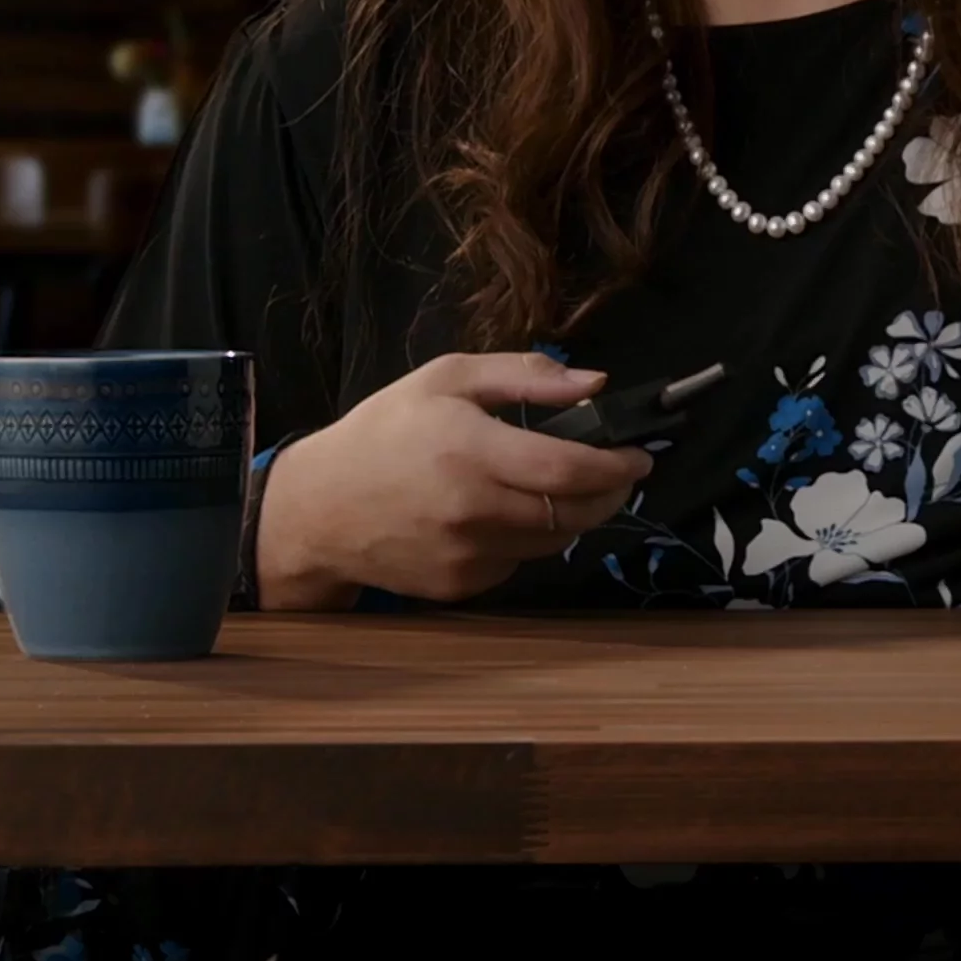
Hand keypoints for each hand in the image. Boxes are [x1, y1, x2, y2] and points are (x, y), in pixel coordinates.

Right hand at [256, 353, 653, 609]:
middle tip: (619, 475)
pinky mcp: (461, 586)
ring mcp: (467, 555)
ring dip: (574, 517)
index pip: (569, 469)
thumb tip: (595, 382)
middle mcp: (473, 510)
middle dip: (610, 494)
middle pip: (573, 513)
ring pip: (553, 542)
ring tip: (565, 487)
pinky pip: (518, 562)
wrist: (320, 509)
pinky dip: (529, 539)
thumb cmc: (384, 431)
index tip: (640, 456)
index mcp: (471, 451)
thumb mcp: (446, 379)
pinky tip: (507, 514)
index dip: (616, 466)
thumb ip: (524, 375)